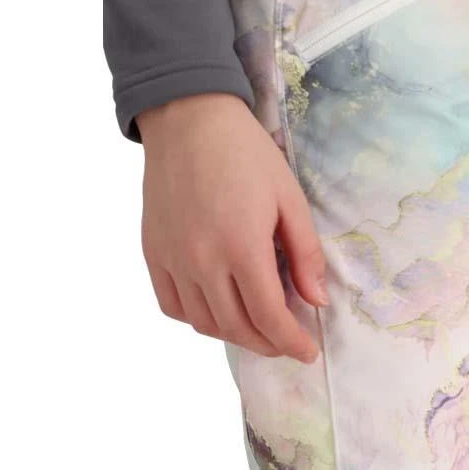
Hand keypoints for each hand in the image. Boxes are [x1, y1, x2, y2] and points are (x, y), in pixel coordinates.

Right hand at [136, 93, 326, 363]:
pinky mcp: (152, 252)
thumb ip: (305, 254)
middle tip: (287, 342)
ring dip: (236, 334)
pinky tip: (219, 310)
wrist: (187, 118)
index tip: (308, 351)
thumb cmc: (245, 154)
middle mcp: (202, 260)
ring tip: (258, 328)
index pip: (269, 317)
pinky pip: (173, 306)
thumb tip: (316, 301)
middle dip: (268, 344)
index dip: (291, 342)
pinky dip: (198, 319)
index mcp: (241, 246)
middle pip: (237, 327)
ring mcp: (172, 258)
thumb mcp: (290, 199)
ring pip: (205, 323)